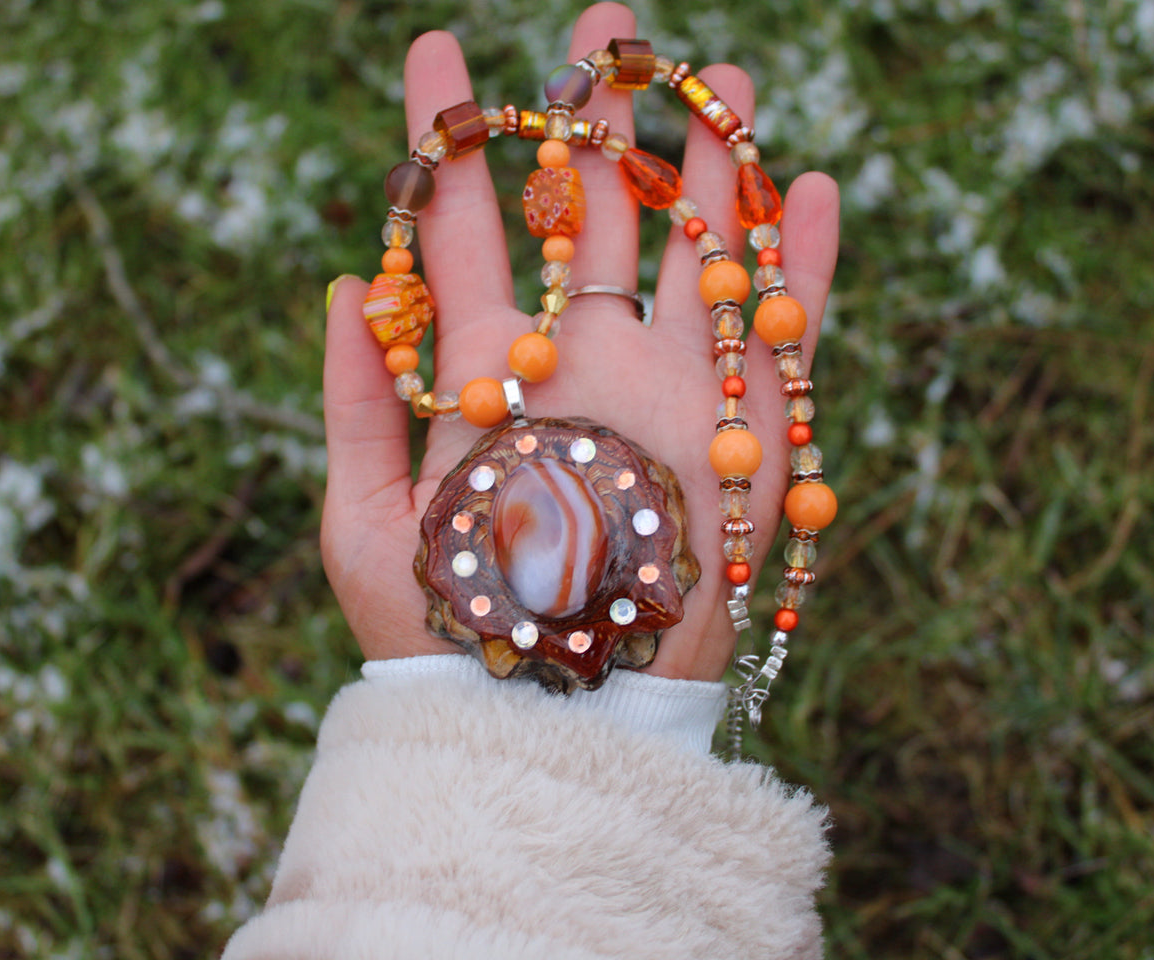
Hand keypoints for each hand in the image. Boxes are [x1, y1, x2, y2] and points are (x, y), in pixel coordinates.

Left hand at [321, 2, 838, 682]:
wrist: (542, 713)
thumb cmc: (438, 629)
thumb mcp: (360, 521)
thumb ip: (352, 400)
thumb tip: (342, 280)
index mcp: (488, 374)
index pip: (465, 232)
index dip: (453, 141)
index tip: (437, 52)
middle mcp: (579, 366)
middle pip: (590, 218)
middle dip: (595, 120)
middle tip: (603, 20)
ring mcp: (662, 394)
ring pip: (692, 255)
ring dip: (710, 167)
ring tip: (716, 78)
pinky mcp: (737, 439)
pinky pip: (780, 340)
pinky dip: (803, 268)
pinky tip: (811, 188)